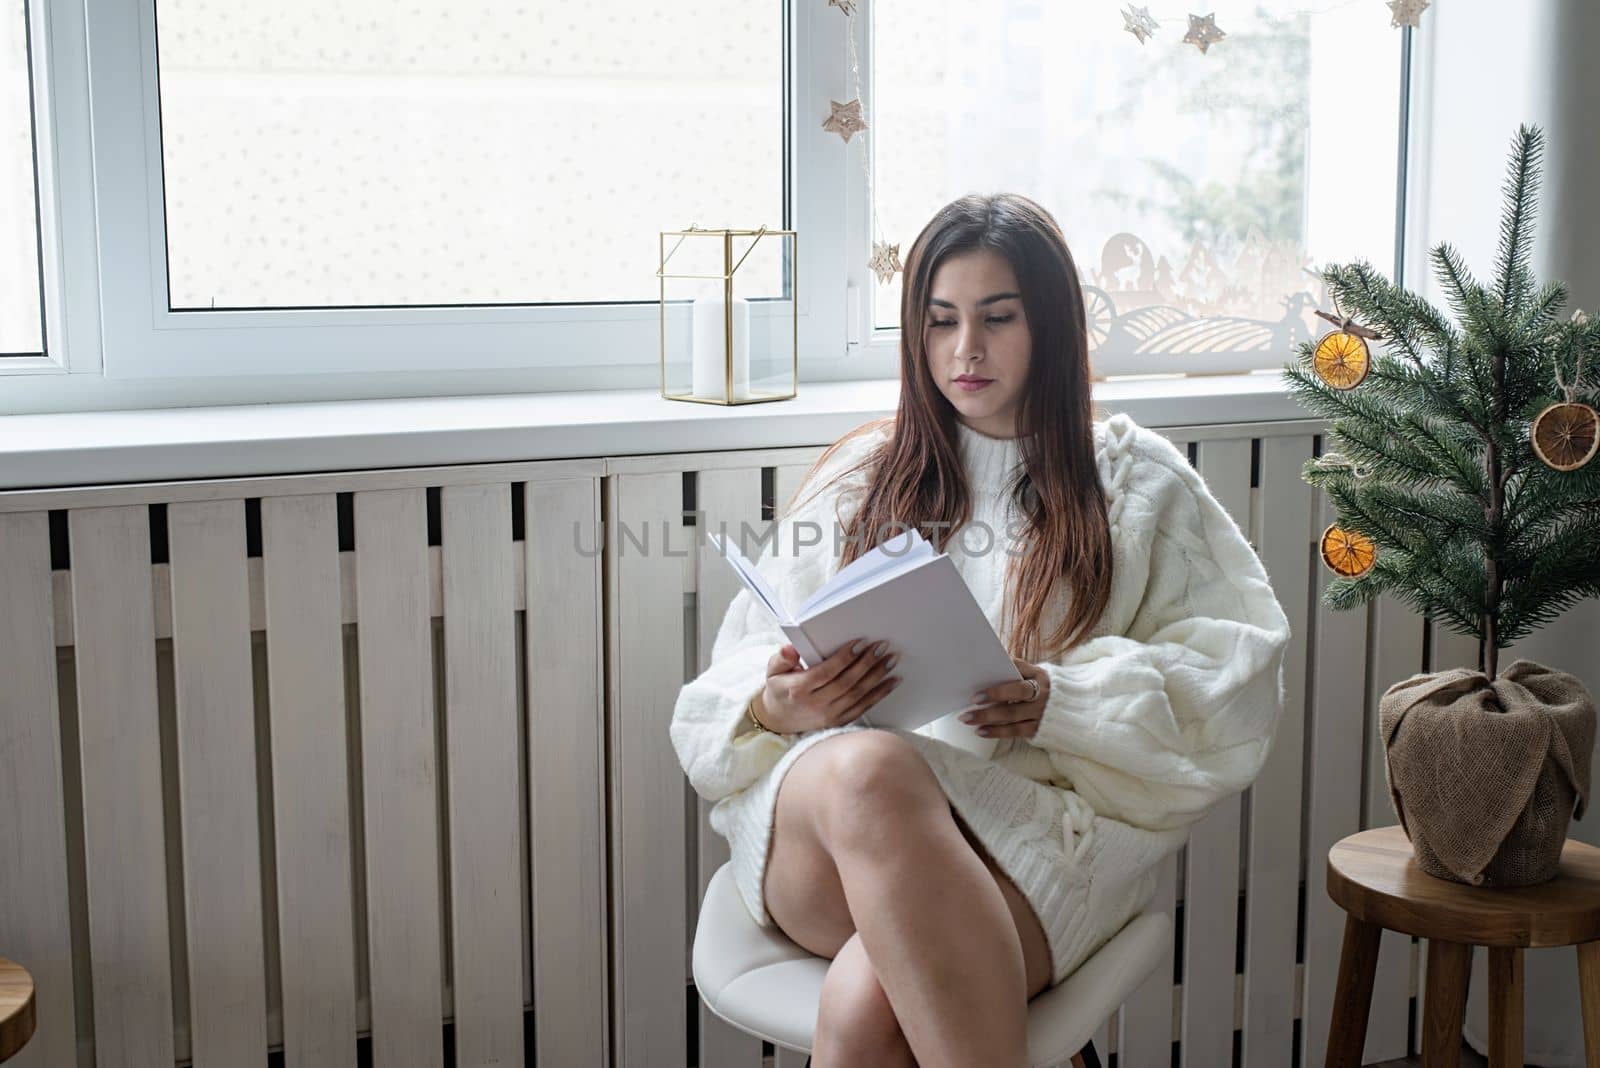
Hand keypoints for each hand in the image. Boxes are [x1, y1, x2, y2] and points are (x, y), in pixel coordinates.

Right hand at [756, 639, 900, 734]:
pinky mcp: (839, 722)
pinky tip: (892, 682)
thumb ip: (781, 658)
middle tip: (882, 646)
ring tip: (891, 660)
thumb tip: (790, 649)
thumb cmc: (779, 689)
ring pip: (858, 695)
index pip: (825, 672)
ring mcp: (829, 716)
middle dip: (867, 663)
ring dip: (877, 676)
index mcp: (798, 690)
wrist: (777, 719)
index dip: (844, 658)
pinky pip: (863, 707)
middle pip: (846, 683)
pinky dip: (880, 694)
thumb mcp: (772, 671)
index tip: (860, 642)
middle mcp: (815, 705)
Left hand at [960, 657, 1048, 738]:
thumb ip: (1014, 668)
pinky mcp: (1038, 728)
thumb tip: (988, 663)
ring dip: (989, 719)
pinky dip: (997, 732)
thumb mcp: (1031, 672)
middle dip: (990, 706)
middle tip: (968, 709)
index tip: (977, 695)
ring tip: (968, 720)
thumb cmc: (1037, 683)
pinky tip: (981, 731)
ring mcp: (1041, 714)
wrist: (1067, 702)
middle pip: (1015, 701)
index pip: (1019, 682)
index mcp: (1038, 677)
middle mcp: (1042, 696)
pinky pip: (1016, 731)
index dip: (998, 691)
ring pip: (1013, 718)